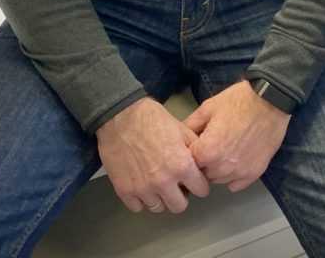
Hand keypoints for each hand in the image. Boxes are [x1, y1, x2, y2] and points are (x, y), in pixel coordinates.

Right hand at [95, 97, 210, 213]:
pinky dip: (140, 199)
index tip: (195, 181)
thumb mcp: (182, 129)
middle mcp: (163, 182)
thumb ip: (195, 150)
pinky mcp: (124, 191)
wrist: (121, 116)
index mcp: (181, 166)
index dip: (200, 184)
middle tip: (177, 184)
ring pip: (158, 208)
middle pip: (179, 206)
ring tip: (157, 183)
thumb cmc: (153, 119)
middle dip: (181, 196)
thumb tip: (203, 164)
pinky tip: (141, 184)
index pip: (201, 190)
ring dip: (160, 197)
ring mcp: (142, 189)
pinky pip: (137, 207)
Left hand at [184, 80, 290, 191]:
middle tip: (211, 144)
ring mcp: (239, 172)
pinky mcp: (254, 173)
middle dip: (203, 161)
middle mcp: (221, 167)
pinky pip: (235, 184)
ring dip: (217, 169)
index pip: (187, 164)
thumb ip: (190, 125)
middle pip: (202, 173)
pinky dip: (233, 175)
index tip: (195, 144)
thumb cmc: (238, 101)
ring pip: (218, 180)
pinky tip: (236, 159)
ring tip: (225, 149)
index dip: (190, 153)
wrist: (271, 100)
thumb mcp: (209, 107)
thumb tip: (179, 137)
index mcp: (207, 151)